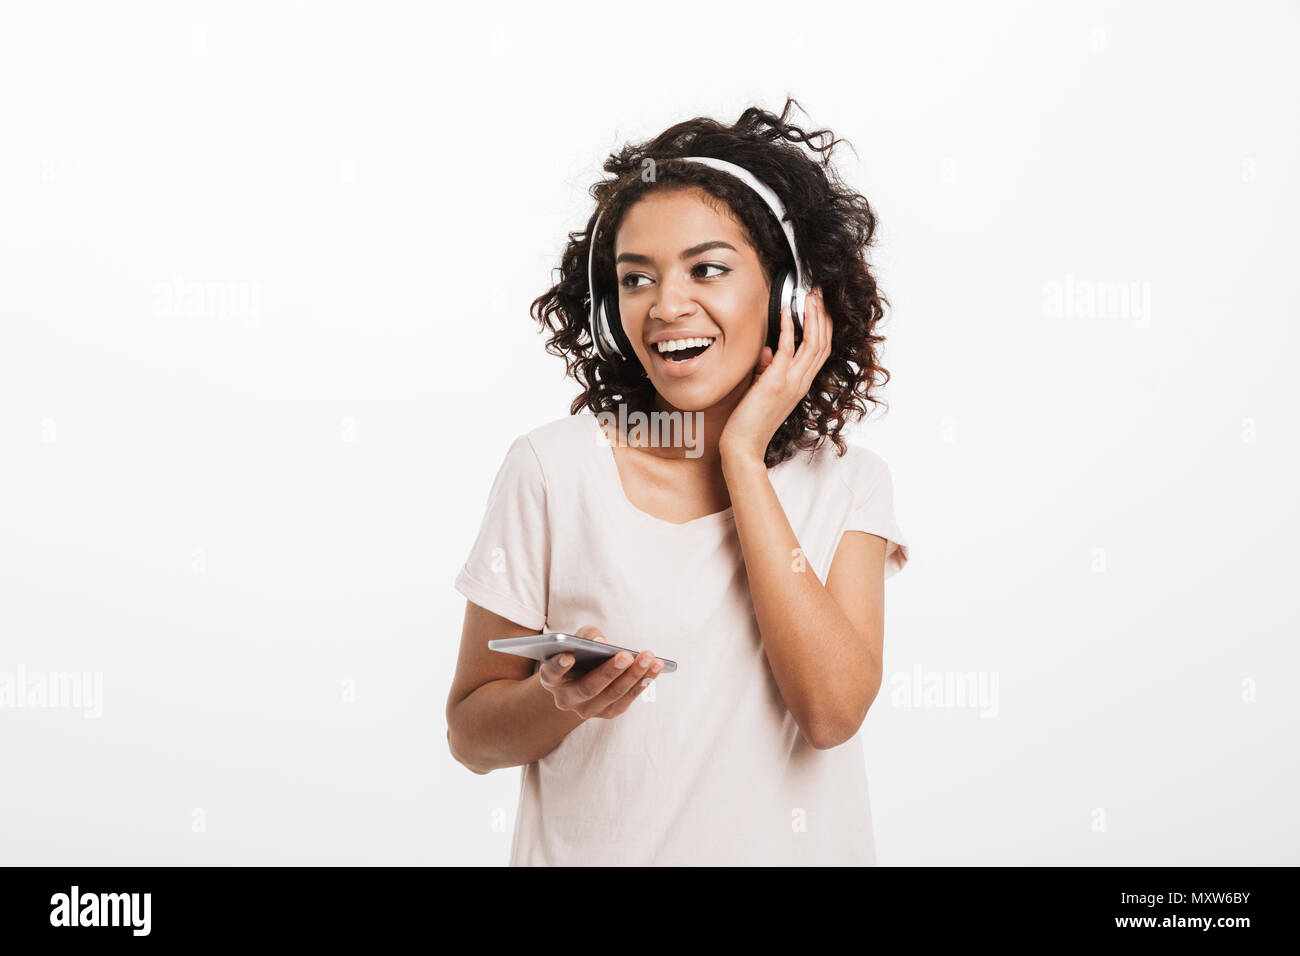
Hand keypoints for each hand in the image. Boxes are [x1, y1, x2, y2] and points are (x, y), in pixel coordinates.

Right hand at [537, 625, 663, 719]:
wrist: (580, 679)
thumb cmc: (578, 652)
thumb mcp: (577, 639)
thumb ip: (585, 636)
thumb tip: (600, 641)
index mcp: (551, 678)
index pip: (551, 672)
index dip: (559, 665)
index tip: (568, 656)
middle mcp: (566, 699)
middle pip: (588, 688)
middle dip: (609, 671)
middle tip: (626, 655)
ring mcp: (586, 710)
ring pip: (611, 695)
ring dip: (633, 676)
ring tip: (649, 658)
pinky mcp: (606, 713)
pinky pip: (626, 700)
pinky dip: (641, 683)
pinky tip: (654, 667)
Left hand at [719, 287, 832, 463]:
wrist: (744, 445)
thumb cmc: (750, 420)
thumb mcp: (763, 389)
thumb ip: (769, 368)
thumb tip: (768, 350)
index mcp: (801, 384)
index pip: (822, 350)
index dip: (825, 326)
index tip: (821, 306)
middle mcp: (801, 382)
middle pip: (823, 343)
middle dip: (823, 315)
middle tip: (818, 293)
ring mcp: (791, 382)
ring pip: (813, 344)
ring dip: (812, 317)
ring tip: (810, 297)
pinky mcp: (776, 382)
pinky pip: (788, 350)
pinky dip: (788, 328)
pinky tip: (785, 312)